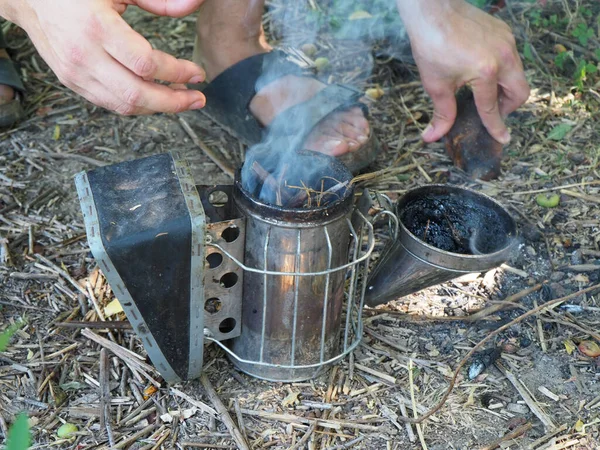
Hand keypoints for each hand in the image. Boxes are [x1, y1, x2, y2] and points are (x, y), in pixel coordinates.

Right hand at [3, 0, 205, 114]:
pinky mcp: (72, 82)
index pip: (145, 64)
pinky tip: (155, 97)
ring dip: (158, 107)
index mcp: (97, 27)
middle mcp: (84, 55)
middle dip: (173, 102)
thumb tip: (194, 4)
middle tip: (197, 98)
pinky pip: (110, 103)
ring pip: (124, 105)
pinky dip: (137, 105)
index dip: (177, 72)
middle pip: (136, 94)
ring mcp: (75, 73)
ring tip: (181, 98)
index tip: (198, 73)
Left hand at [397, 0, 529, 143]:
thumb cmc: (432, 45)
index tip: (502, 139)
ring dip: (505, 88)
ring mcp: (507, 42)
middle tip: (492, 112)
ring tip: (485, 93)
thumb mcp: (436, 85)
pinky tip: (481, 71)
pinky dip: (502, 70)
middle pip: (520, 91)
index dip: (495, 127)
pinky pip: (511, 58)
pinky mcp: (504, 32)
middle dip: (508, 107)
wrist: (433, 11)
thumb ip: (441, 113)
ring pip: (518, 74)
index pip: (492, 108)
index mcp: (486, 72)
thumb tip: (432, 136)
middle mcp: (504, 56)